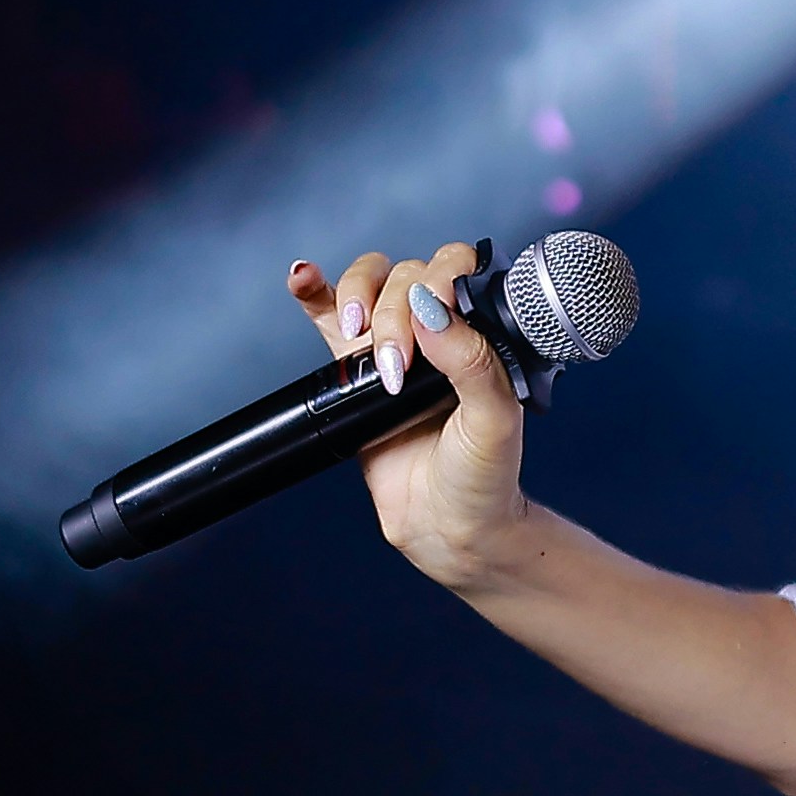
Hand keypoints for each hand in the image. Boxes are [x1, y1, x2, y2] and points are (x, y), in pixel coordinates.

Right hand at [287, 243, 531, 591]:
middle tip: (398, 367)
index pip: (456, 268)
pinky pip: (326, 316)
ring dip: (356, 295)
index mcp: (480, 329)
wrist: (446, 526)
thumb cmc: (483, 476)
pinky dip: (312, 291)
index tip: (434, 313)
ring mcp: (393, 344)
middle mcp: (438, 327)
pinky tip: (301, 277)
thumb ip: (471, 362)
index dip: (439, 279)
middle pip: (405, 275)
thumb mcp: (493, 421)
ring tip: (358, 331)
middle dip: (394, 313)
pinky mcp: (354, 368)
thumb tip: (432, 309)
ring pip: (369, 284)